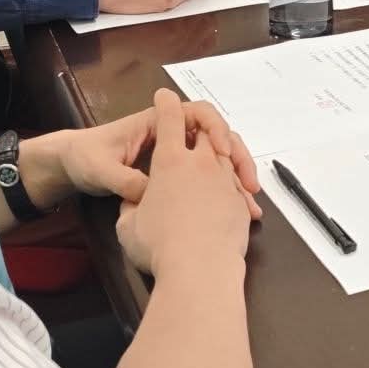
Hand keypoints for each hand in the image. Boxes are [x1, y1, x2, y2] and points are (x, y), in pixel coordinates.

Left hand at [55, 97, 259, 215]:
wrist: (75, 166)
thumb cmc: (86, 158)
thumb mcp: (101, 170)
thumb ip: (124, 179)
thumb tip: (149, 193)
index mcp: (155, 124)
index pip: (196, 113)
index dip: (214, 127)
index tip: (220, 150)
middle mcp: (172, 135)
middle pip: (217, 136)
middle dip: (237, 157)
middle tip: (248, 183)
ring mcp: (177, 154)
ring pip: (218, 159)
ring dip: (235, 177)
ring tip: (249, 202)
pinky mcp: (179, 173)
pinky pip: (209, 177)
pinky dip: (225, 192)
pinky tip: (236, 211)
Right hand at [117, 92, 256, 276]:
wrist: (200, 270)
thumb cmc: (158, 246)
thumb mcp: (128, 227)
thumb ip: (131, 207)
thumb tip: (133, 205)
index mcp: (170, 161)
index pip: (170, 117)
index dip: (166, 104)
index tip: (164, 98)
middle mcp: (201, 163)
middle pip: (207, 130)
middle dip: (203, 127)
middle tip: (197, 133)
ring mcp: (224, 180)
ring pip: (228, 155)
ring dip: (224, 154)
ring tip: (222, 161)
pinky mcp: (240, 201)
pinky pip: (239, 183)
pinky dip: (237, 182)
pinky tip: (236, 194)